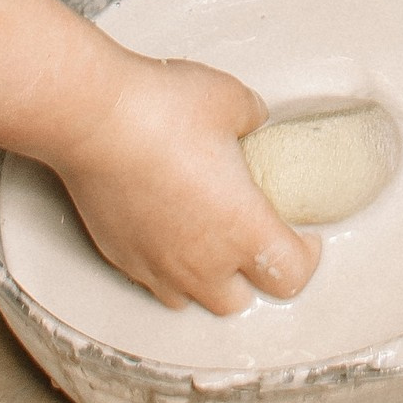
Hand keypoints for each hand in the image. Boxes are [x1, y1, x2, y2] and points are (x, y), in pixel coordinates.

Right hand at [45, 48, 317, 314]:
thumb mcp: (233, 101)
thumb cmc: (165, 110)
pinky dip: (166, 266)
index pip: (290, 276)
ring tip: (210, 241)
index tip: (305, 237)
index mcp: (243, 229)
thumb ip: (252, 119)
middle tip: (257, 239)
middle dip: (254, 277)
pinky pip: (152, 280)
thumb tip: (252, 122)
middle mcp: (201, 262)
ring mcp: (157, 266)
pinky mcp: (122, 257)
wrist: (96, 120)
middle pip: (240, 301)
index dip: (306, 258)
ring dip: (207, 279)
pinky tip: (167, 231)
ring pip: (191, 300)